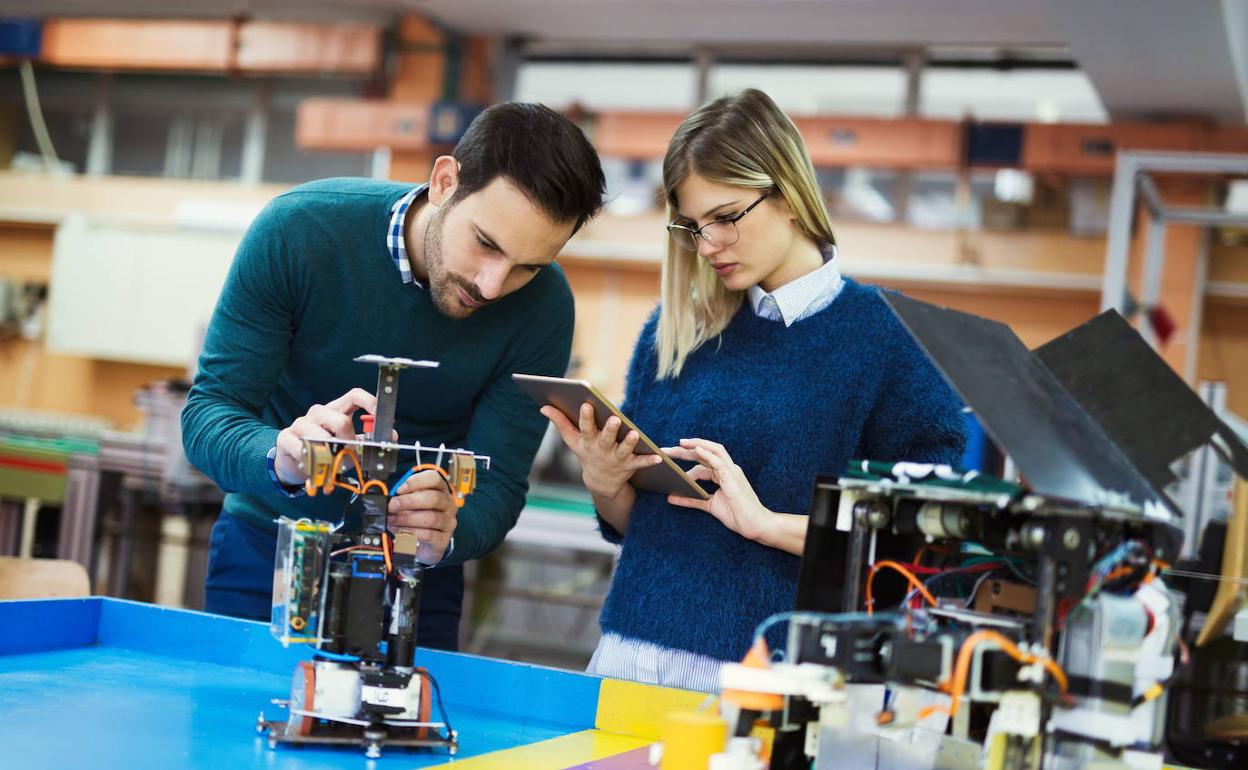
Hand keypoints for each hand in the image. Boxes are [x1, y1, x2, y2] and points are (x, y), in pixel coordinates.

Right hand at [274, 388, 377, 484]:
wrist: (294, 464)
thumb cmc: (326, 452)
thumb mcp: (349, 446)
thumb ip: (368, 440)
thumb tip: (391, 436)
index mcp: (337, 410)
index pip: (354, 395)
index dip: (369, 402)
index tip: (379, 415)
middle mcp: (318, 413)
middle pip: (340, 420)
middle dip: (350, 442)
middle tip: (349, 453)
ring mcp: (300, 423)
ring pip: (321, 436)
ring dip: (330, 455)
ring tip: (330, 463)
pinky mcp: (286, 437)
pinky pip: (302, 449)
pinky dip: (311, 461)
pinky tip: (312, 465)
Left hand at [388, 469, 456, 564]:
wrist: (426, 543)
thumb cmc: (418, 518)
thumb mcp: (412, 504)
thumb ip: (404, 497)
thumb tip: (390, 497)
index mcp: (440, 490)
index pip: (434, 479)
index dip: (416, 482)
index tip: (399, 489)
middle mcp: (447, 504)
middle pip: (433, 498)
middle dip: (409, 502)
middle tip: (392, 506)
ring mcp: (448, 522)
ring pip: (431, 518)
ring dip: (407, 519)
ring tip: (393, 520)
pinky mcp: (443, 539)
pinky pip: (428, 535)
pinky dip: (411, 533)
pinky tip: (400, 531)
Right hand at [540, 403, 662, 498]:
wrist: (600, 483)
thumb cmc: (586, 453)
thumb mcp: (572, 440)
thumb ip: (560, 422)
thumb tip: (543, 406)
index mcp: (587, 442)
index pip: (585, 428)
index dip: (585, 417)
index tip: (586, 404)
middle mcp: (601, 451)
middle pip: (605, 439)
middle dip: (609, 430)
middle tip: (615, 419)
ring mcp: (616, 459)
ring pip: (623, 450)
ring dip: (629, 443)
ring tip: (634, 434)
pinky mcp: (629, 466)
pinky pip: (640, 463)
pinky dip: (649, 460)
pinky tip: (659, 457)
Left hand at [664, 438, 774, 542]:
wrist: (756, 525)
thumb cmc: (737, 515)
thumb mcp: (709, 505)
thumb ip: (691, 500)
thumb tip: (671, 497)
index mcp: (723, 474)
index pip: (703, 460)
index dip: (686, 457)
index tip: (669, 457)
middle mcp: (728, 469)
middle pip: (705, 452)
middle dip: (686, 449)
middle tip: (665, 450)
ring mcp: (731, 472)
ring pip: (714, 451)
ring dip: (696, 445)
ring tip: (679, 444)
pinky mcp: (733, 479)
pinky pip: (719, 462)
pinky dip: (707, 454)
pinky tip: (695, 450)